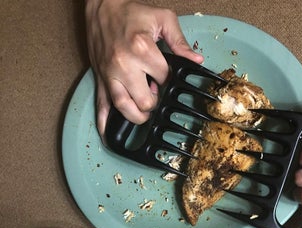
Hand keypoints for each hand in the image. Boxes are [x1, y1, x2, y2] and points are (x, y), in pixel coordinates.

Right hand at [85, 0, 202, 136]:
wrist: (102, 4)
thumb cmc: (131, 11)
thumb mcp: (162, 18)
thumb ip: (180, 41)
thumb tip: (196, 61)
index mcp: (142, 49)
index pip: (164, 79)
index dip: (169, 83)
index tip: (168, 79)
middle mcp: (124, 65)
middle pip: (145, 100)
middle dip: (155, 102)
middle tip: (156, 94)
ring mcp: (110, 74)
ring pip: (125, 107)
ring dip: (137, 116)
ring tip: (144, 113)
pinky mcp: (99, 79)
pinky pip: (100, 105)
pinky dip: (103, 122)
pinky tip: (107, 135)